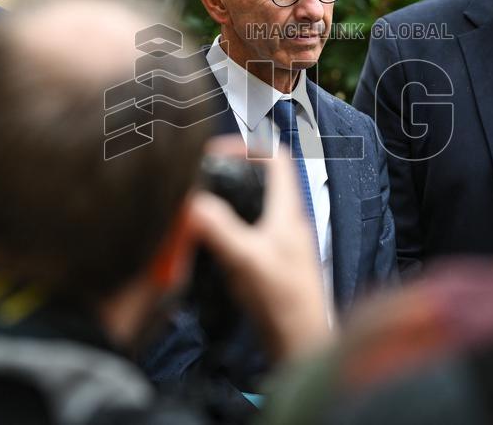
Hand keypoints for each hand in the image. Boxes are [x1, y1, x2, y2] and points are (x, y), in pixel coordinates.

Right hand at [189, 136, 330, 360]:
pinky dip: (224, 231)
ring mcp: (276, 244)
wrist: (301, 346)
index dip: (247, 146)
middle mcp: (284, 222)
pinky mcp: (267, 265)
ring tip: (194, 206)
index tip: (214, 153)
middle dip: (227, 175)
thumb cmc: (286, 304)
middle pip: (258, 181)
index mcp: (287, 211)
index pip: (275, 158)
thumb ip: (219, 228)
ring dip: (224, 204)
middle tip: (196, 179)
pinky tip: (204, 243)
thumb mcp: (247, 260)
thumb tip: (191, 201)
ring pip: (249, 208)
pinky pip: (244, 234)